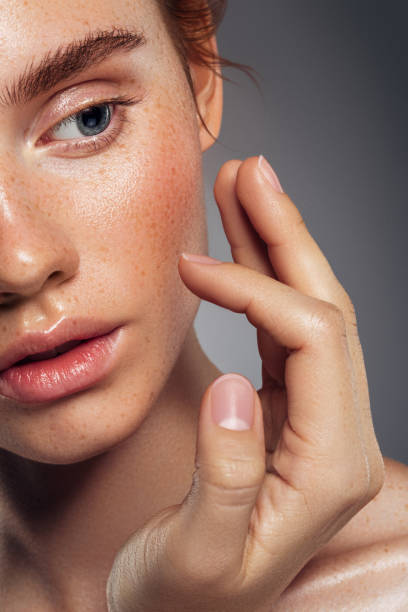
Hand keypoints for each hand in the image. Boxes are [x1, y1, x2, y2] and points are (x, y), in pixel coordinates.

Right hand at [106, 155, 384, 611]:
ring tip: (241, 189)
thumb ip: (227, 477)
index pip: (314, 342)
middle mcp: (339, 438)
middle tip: (251, 172)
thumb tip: (234, 387)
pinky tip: (236, 249)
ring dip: (275, 247)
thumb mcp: (197, 555)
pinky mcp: (288, 412)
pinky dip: (259, 282)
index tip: (194, 268)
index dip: (255, 290)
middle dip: (288, 236)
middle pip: (329, 310)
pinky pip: (283, 332)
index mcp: (331, 468)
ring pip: (309, 311)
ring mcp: (318, 422)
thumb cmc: (183, 599)